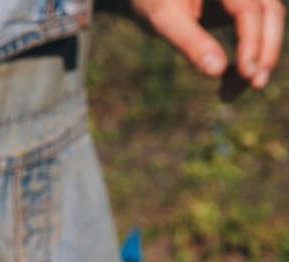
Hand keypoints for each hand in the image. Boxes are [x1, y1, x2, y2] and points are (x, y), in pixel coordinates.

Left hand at [132, 0, 284, 88]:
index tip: (245, 74)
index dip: (251, 42)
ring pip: (265, 24)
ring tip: (229, 93)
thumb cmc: (151, 1)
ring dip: (258, 59)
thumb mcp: (164, 20)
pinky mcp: (238, 10)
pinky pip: (252, 33)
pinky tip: (226, 84)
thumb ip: (189, 42)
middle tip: (255, 86)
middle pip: (269, 14)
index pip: (248, 10)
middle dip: (265, 51)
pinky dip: (244, 58)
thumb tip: (215, 72)